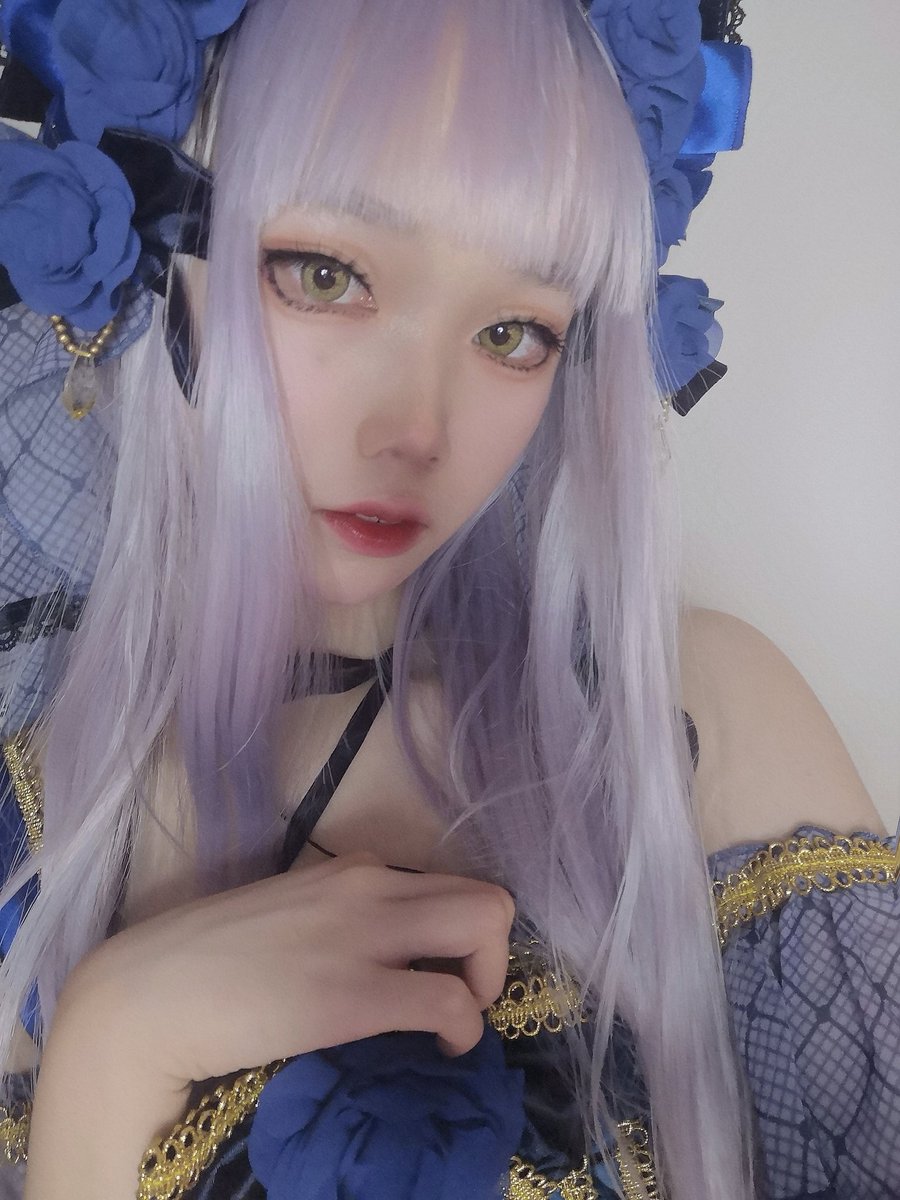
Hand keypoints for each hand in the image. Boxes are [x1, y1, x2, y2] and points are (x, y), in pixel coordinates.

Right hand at [73, 853, 514, 1087]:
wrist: (148, 993)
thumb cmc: (207, 960)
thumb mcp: (289, 916)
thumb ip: (337, 918)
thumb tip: (377, 952)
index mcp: (353, 870)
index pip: (447, 880)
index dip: (462, 930)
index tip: (446, 968)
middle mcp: (370, 886)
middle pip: (486, 897)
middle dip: (494, 952)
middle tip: (464, 995)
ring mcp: (364, 934)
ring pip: (485, 925)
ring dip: (488, 981)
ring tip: (454, 1021)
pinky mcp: (353, 993)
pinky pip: (451, 1001)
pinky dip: (465, 1029)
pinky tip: (441, 1049)